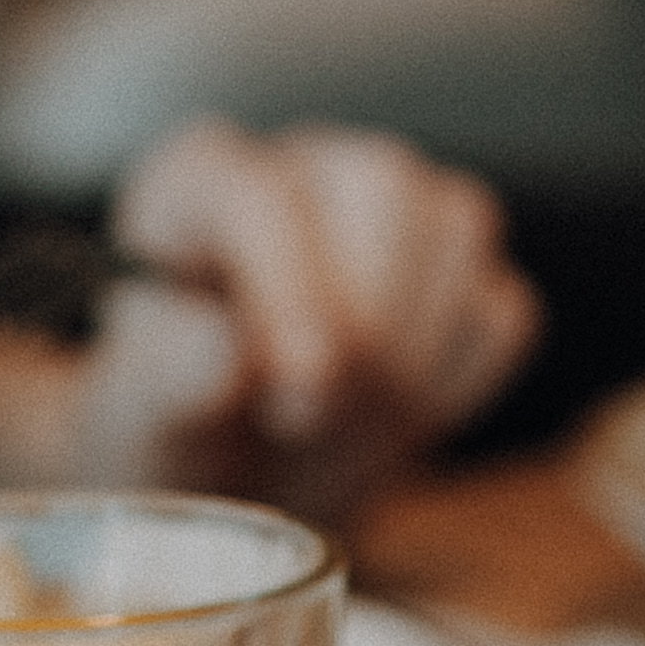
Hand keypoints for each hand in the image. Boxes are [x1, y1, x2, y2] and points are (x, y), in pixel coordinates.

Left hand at [79, 122, 538, 519]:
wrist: (238, 477)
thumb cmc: (176, 430)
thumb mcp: (143, 423)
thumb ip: (169, 380)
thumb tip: (223, 348)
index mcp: (200, 181)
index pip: (262, 195)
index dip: (292, 291)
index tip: (302, 388)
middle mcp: (306, 168)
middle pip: (384, 187)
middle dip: (366, 322)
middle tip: (304, 420)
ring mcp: (395, 209)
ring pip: (459, 229)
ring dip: (415, 354)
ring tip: (340, 423)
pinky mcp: (459, 271)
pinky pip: (501, 308)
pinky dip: (458, 381)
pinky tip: (389, 412)